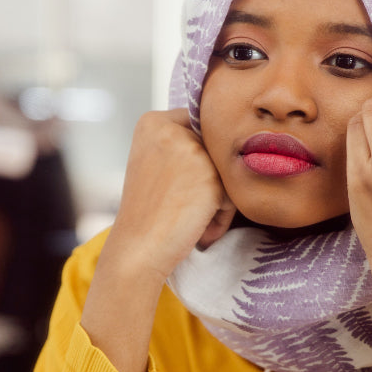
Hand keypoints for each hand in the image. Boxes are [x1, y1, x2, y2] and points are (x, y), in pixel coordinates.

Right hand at [104, 109, 235, 282]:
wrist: (138, 249)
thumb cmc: (149, 214)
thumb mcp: (155, 164)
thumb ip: (183, 144)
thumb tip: (231, 138)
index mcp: (152, 121)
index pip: (198, 128)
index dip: (196, 161)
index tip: (176, 186)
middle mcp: (170, 127)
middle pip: (214, 148)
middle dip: (208, 179)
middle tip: (182, 204)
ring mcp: (190, 149)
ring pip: (225, 169)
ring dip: (217, 197)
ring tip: (191, 217)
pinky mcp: (210, 175)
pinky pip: (233, 192)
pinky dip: (222, 213)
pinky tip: (198, 225)